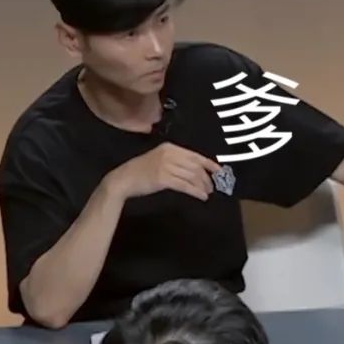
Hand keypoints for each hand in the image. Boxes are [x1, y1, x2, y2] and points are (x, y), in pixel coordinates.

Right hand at [104, 142, 219, 201]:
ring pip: (191, 176)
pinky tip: (201, 196)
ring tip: (207, 193)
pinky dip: (195, 191)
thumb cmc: (141, 170)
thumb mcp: (159, 158)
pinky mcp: (162, 178)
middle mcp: (169, 154)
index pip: (195, 155)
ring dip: (202, 186)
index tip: (220, 171)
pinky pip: (185, 185)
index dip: (210, 164)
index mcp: (170, 147)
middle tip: (212, 187)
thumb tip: (197, 169)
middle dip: (207, 178)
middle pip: (195, 167)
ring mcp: (165, 166)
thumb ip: (176, 160)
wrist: (123, 179)